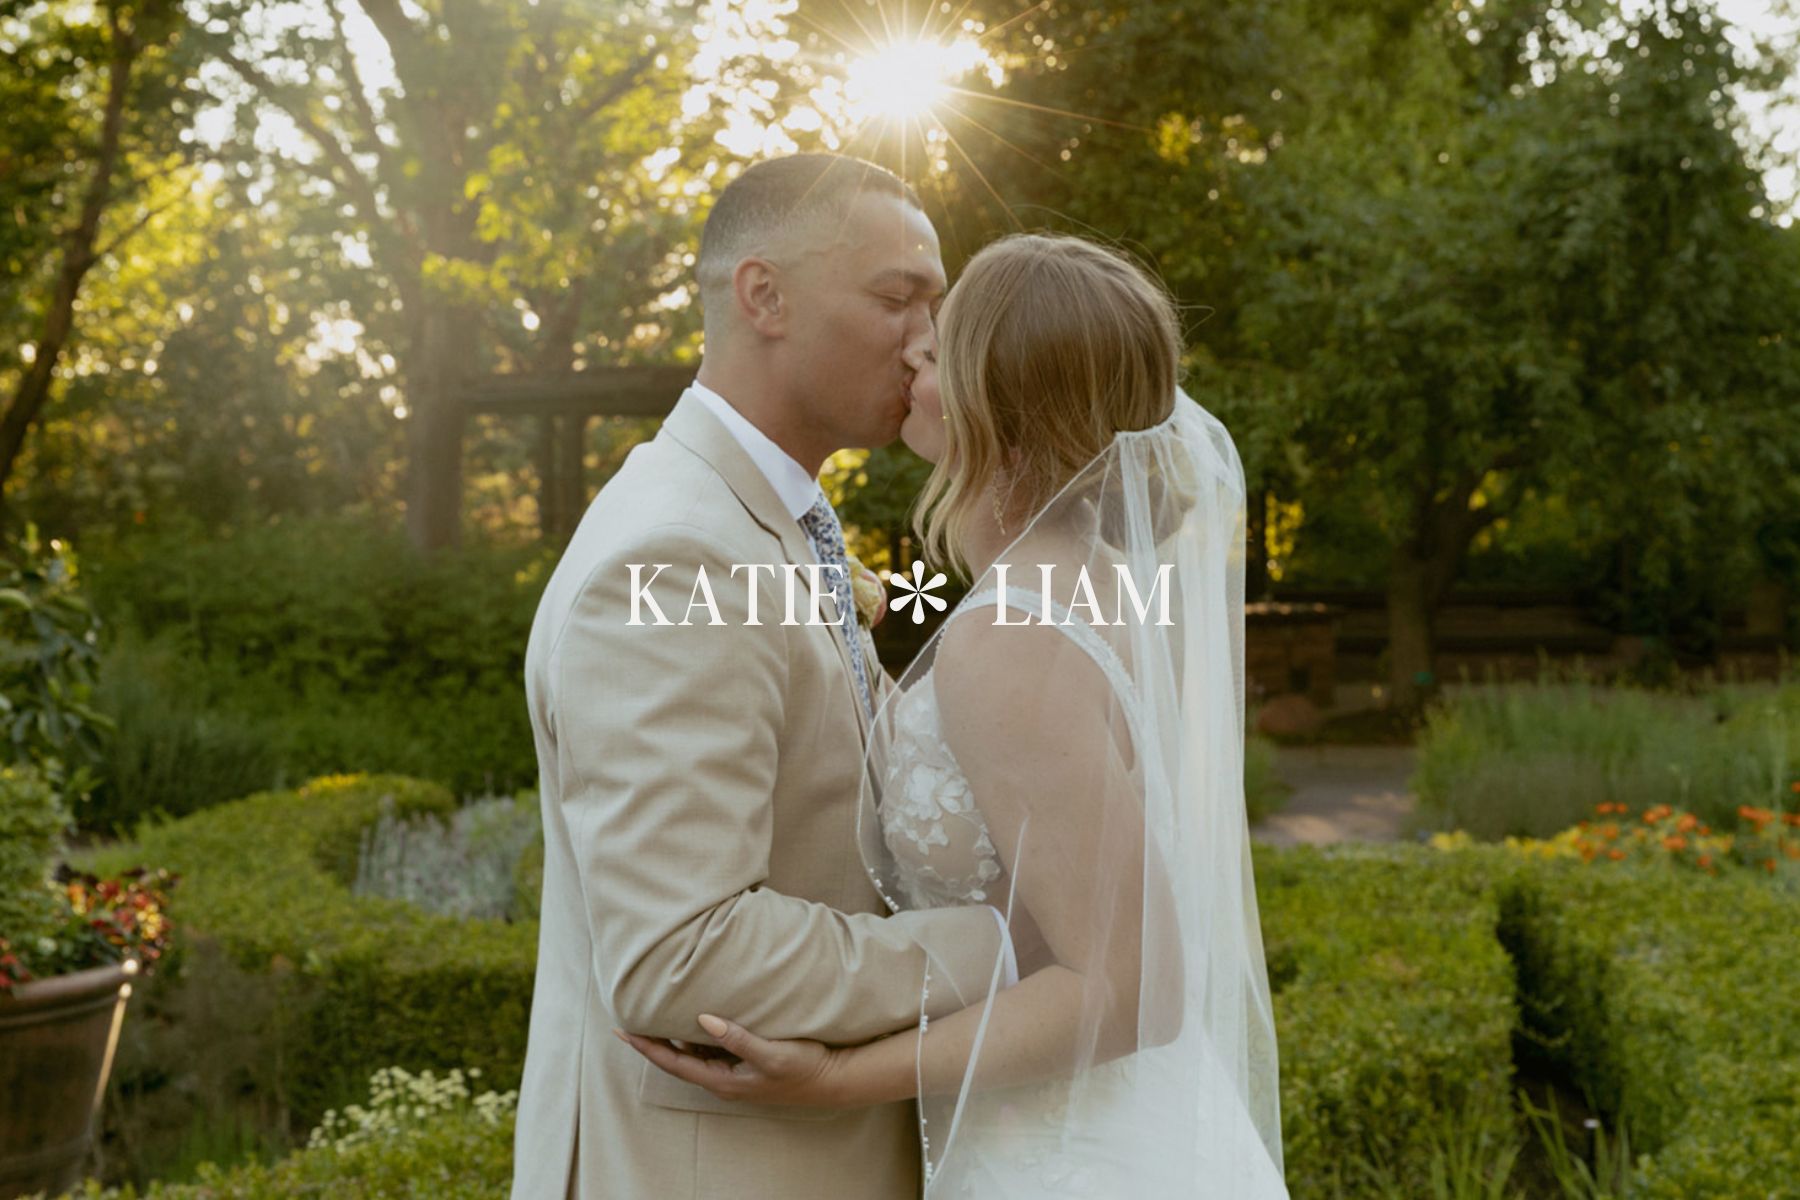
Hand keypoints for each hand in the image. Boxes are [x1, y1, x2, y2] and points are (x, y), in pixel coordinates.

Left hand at [616, 1014, 846, 1106]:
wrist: (834, 1079)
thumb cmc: (804, 1069)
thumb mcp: (771, 1053)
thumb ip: (736, 1038)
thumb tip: (701, 1020)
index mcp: (723, 1080)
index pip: (674, 1063)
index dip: (647, 1047)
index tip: (623, 1031)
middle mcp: (724, 1079)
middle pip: (678, 1058)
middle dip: (653, 1041)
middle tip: (630, 1017)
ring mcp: (735, 1072)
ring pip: (694, 1052)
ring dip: (674, 1036)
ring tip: (655, 1012)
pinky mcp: (747, 1062)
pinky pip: (712, 1048)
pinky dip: (697, 1033)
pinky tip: (694, 1016)